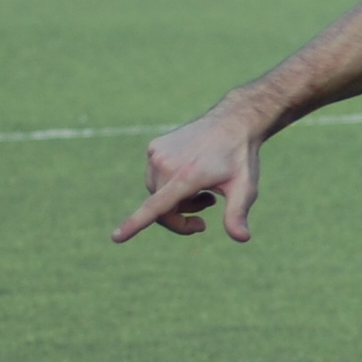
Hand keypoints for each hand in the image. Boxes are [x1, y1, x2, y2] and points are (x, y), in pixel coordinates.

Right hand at [113, 101, 269, 242]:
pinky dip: (171, 184)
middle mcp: (165, 164)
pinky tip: (193, 174)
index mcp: (186, 177)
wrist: (233, 122)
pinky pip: (156, 177)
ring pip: (157, 194)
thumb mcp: (244, 189)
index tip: (116, 238)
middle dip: (182, 216)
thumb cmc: (241, 158)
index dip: (135, 224)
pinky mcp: (154, 147)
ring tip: (205, 190)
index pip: (156, 207)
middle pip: (160, 208)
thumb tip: (242, 238)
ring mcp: (157, 153)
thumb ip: (237, 214)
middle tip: (209, 204)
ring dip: (178, 201)